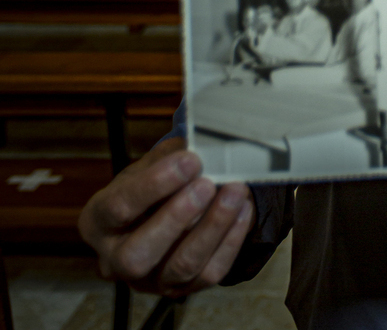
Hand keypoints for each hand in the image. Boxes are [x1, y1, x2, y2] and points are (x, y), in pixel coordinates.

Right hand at [77, 137, 253, 296]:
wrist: (165, 212)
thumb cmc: (152, 188)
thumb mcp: (148, 166)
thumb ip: (167, 156)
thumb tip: (196, 145)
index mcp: (97, 222)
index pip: (117, 208)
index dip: (154, 184)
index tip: (189, 160)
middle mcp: (115, 260)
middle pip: (138, 253)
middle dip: (176, 217)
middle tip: (207, 184)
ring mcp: (149, 280)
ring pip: (180, 266)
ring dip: (213, 227)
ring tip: (235, 191)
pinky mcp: (182, 289)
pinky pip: (209, 273)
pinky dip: (230, 241)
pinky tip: (242, 211)